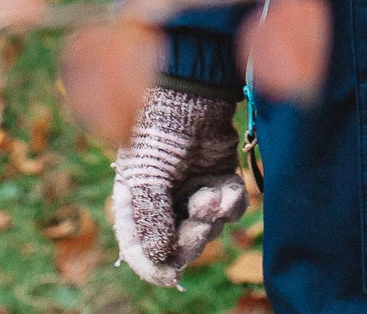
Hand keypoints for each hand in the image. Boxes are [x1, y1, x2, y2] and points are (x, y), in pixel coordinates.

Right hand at [110, 84, 247, 287]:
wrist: (191, 92)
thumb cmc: (157, 131)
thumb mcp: (146, 175)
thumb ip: (150, 218)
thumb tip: (161, 259)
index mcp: (135, 205)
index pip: (141, 251)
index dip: (155, 267)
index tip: (172, 274)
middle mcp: (164, 203)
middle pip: (180, 246)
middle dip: (193, 238)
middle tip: (201, 220)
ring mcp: (193, 192)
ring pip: (210, 229)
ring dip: (214, 217)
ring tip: (213, 194)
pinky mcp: (219, 179)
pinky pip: (230, 208)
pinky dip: (231, 203)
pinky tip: (227, 188)